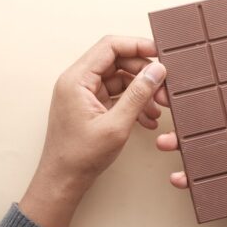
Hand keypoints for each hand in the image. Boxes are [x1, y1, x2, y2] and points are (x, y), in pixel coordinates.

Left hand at [20, 36, 166, 226]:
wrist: (63, 181)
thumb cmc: (81, 156)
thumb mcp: (116, 124)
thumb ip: (138, 94)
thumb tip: (157, 70)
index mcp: (77, 79)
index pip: (110, 46)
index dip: (137, 46)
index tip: (160, 53)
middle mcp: (78, 82)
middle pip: (117, 62)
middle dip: (143, 74)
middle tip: (164, 88)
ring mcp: (84, 94)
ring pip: (120, 79)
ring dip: (141, 91)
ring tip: (160, 108)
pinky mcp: (90, 106)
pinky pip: (116, 95)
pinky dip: (133, 104)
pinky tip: (148, 119)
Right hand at [155, 83, 226, 226]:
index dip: (216, 91)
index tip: (196, 79)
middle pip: (209, 123)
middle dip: (186, 114)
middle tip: (167, 101)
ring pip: (198, 149)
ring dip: (178, 143)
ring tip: (166, 141)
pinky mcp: (222, 185)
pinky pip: (200, 181)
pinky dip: (186, 179)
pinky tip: (178, 176)